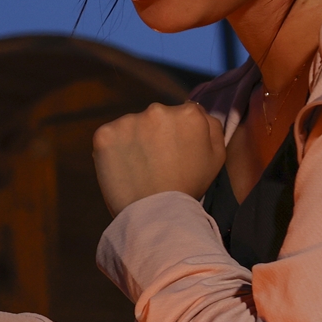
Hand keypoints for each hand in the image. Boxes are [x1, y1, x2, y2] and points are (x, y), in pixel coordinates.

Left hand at [92, 101, 225, 214]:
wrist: (156, 213)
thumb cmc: (188, 187)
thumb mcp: (216, 156)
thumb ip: (211, 126)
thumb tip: (195, 108)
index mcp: (188, 113)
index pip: (181, 114)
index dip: (177, 135)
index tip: (174, 153)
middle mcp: (158, 110)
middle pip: (155, 118)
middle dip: (155, 134)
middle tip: (156, 163)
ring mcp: (128, 120)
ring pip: (131, 126)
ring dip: (133, 140)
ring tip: (139, 168)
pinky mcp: (104, 134)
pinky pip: (109, 136)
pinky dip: (113, 149)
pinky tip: (122, 168)